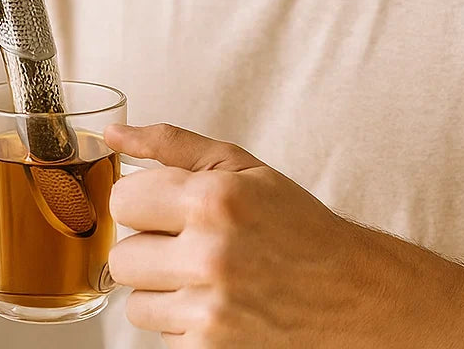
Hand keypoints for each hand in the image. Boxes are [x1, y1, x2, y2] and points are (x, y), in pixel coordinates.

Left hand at [102, 123, 377, 347]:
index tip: (170, 206)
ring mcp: (210, 313)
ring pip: (135, 302)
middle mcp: (210, 257)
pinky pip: (161, 336)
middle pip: (121, 257)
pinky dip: (183, 322)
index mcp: (214, 200)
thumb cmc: (295, 224)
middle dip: (150, 248)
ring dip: (163, 290)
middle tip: (190, 243)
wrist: (352, 294)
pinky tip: (219, 304)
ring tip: (207, 276)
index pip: (123, 200)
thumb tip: (112, 134)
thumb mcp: (241, 167)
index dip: (146, 202)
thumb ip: (171, 145)